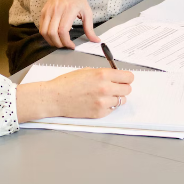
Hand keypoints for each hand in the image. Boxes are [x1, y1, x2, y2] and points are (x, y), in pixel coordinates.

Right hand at [16, 68, 133, 121]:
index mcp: (103, 75)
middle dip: (122, 87)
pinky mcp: (99, 113)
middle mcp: (105, 88)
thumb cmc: (67, 83)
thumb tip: (116, 76)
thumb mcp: (87, 71)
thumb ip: (103, 73)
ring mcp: (103, 102)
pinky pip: (112, 109)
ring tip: (104, 96)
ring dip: (115, 98)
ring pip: (121, 100)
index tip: (124, 79)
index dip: (126, 78)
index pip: (128, 77)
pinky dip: (108, 106)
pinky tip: (97, 102)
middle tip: (114, 87)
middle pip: (127, 89)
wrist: (55, 97)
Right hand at [40, 0, 100, 48]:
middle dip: (58, 44)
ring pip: (44, 32)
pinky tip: (53, 37)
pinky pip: (41, 28)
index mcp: (69, 10)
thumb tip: (96, 40)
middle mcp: (57, 10)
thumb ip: (90, 28)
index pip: (63, 30)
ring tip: (59, 43)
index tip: (72, 46)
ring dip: (51, 41)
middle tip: (65, 46)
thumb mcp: (87, 11)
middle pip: (52, 33)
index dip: (66, 42)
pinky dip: (46, 36)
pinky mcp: (43, 12)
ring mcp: (48, 11)